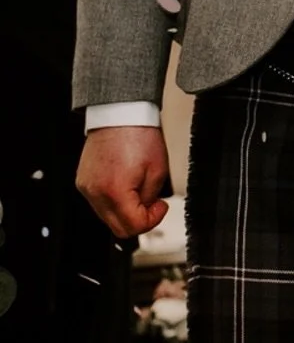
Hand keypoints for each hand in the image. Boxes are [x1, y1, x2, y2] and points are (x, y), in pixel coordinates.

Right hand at [78, 126, 171, 240]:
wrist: (120, 114)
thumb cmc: (139, 135)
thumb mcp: (157, 171)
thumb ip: (150, 198)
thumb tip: (146, 210)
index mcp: (115, 191)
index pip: (133, 226)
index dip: (152, 220)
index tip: (160, 207)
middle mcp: (95, 192)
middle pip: (118, 228)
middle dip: (138, 219)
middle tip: (152, 204)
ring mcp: (86, 187)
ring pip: (108, 217)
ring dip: (126, 211)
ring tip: (139, 190)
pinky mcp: (83, 181)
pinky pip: (99, 203)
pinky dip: (114, 201)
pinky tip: (125, 185)